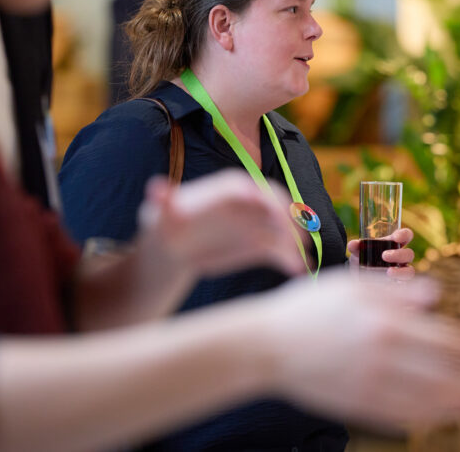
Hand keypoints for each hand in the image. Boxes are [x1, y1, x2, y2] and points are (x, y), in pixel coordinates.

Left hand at [137, 170, 301, 277]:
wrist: (174, 247)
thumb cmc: (166, 224)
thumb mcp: (160, 213)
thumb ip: (163, 200)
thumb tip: (154, 188)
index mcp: (230, 187)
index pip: (255, 190)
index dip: (268, 201)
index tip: (278, 215)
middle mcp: (250, 202)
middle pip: (278, 207)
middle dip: (291, 222)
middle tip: (300, 239)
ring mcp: (257, 223)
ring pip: (283, 231)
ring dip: (296, 244)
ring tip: (305, 261)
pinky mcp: (261, 244)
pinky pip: (280, 250)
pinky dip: (291, 259)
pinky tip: (299, 271)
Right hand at [255, 271, 459, 428]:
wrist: (266, 346)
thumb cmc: (310, 308)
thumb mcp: (354, 286)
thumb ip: (398, 292)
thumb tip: (437, 296)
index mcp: (387, 323)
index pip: (447, 341)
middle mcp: (384, 357)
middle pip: (445, 375)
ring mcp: (371, 386)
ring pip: (428, 401)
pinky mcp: (357, 406)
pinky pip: (401, 417)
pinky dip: (427, 417)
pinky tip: (441, 415)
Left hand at [347, 228, 415, 280]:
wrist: (357, 277)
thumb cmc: (362, 259)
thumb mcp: (358, 252)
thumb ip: (356, 247)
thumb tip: (353, 244)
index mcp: (394, 244)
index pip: (406, 235)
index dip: (404, 235)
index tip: (396, 238)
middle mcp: (401, 258)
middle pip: (409, 254)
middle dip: (398, 254)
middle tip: (384, 256)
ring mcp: (401, 271)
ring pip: (409, 271)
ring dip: (400, 271)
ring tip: (388, 273)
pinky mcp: (399, 285)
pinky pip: (405, 286)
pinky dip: (399, 285)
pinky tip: (390, 285)